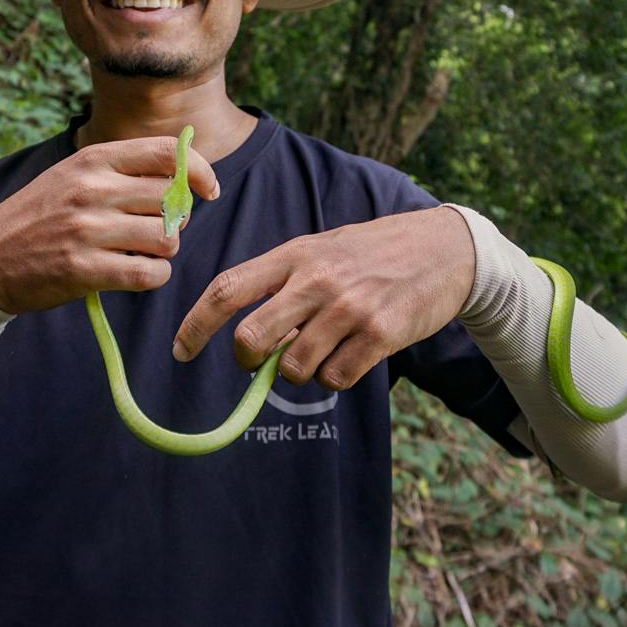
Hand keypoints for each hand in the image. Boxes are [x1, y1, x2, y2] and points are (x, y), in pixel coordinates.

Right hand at [0, 135, 218, 314]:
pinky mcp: (83, 269)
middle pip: (172, 199)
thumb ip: (122, 170)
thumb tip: (185, 173)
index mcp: (92, 159)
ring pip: (168, 239)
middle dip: (177, 219)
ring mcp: (87, 229)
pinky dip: (152, 277)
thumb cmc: (38, 217)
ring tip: (139, 252)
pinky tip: (135, 273)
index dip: (199, 171)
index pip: (166, 152)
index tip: (208, 191)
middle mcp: (92, 189)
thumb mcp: (72, 175)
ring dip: (163, 251)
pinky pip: (149, 273)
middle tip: (155, 230)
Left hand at [171, 206, 476, 390]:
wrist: (445, 248)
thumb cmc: (374, 252)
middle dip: (247, 360)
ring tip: (323, 349)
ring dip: (299, 371)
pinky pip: (336, 377)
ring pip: (294, 367)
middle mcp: (317, 279)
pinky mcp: (381, 333)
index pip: (228, 289)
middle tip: (261, 361)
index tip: (181, 351)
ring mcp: (350, 307)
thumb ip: (285, 285)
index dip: (196, 325)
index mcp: (296, 255)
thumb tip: (252, 339)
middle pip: (251, 337)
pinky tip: (353, 354)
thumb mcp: (324, 251)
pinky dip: (336, 375)